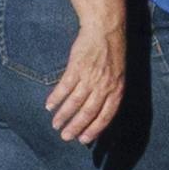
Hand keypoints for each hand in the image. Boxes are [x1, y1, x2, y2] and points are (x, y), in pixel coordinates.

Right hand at [46, 28, 124, 143]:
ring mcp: (90, 76)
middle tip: (65, 137)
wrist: (106, 29)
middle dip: (76, 127)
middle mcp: (104, 85)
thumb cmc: (113, 53)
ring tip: (55, 124)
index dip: (94, 129)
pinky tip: (49, 106)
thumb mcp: (119, 75)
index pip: (106, 115)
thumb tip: (99, 112)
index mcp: (117, 88)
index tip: (84, 140)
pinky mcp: (76, 67)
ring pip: (74, 102)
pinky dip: (56, 98)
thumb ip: (110, 92)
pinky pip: (64, 87)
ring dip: (63, 115)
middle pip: (88, 112)